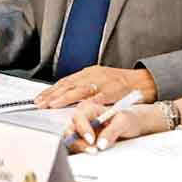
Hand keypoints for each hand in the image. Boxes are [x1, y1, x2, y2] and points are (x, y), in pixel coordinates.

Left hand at [34, 65, 156, 108]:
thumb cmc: (119, 84)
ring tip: (53, 105)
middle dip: (53, 95)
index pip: (65, 82)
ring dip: (66, 98)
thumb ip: (82, 88)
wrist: (143, 81)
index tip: (38, 100)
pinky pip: (100, 97)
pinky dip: (89, 103)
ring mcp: (103, 83)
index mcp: (88, 73)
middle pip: (69, 85)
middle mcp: (93, 76)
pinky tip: (80, 108)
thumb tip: (62, 98)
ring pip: (81, 89)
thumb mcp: (98, 81)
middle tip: (41, 104)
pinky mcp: (115, 91)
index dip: (50, 91)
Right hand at [62, 96, 160, 152]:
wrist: (134, 126)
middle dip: (77, 141)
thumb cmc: (128, 119)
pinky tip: (92, 153)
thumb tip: (100, 144)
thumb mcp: (123, 123)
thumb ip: (112, 132)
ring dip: (80, 148)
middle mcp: (83, 120)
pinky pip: (77, 148)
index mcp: (90, 109)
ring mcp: (82, 132)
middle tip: (92, 150)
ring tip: (95, 152)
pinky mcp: (85, 142)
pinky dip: (81, 152)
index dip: (83, 128)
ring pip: (72, 140)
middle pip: (71, 130)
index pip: (79, 117)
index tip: (92, 140)